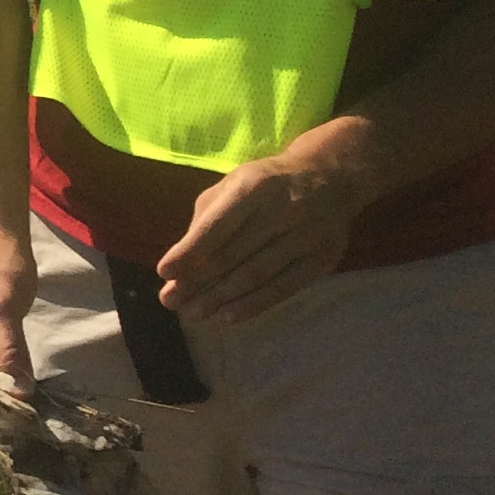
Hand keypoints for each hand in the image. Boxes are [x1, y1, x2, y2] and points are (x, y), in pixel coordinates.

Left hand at [158, 142, 366, 323]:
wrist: (329, 178)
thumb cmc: (266, 185)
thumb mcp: (233, 186)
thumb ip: (207, 219)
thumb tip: (182, 263)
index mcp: (254, 186)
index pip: (218, 224)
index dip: (190, 251)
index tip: (164, 273)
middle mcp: (283, 210)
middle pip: (235, 254)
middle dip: (199, 281)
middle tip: (171, 302)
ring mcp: (308, 236)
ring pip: (258, 274)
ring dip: (221, 298)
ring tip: (193, 313)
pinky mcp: (323, 259)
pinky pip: (284, 288)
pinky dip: (254, 305)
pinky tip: (228, 317)